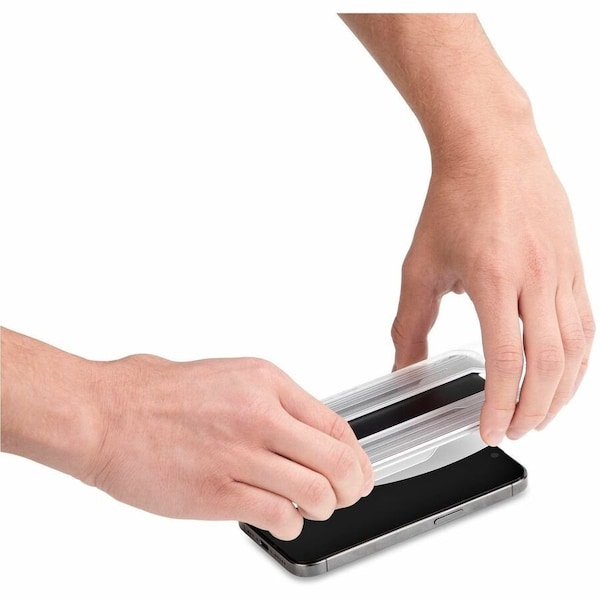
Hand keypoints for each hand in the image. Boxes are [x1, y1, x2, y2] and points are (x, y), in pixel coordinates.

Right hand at [88, 355, 372, 539]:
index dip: (355, 456)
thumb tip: (307, 432)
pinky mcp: (218, 493)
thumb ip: (271, 403)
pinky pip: (278, 516)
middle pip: (336, 462)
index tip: (357, 470)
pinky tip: (282, 518)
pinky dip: (291, 524)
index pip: (336, 424)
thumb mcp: (229, 376)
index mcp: (266, 383)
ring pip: (315, 493)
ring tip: (312, 508)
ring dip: (323, 508)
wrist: (108, 414)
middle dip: (351, 487)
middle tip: (347, 495)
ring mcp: (240, 455)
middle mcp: (260, 416)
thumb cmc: (159, 394)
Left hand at [392, 131, 594, 444]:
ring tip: (541, 414)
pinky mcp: (575, 265)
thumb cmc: (455, 201)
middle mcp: (537, 277)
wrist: (491, 151)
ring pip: (578, 349)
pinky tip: (564, 374)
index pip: (506, 361)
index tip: (490, 429)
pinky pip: (587, 323)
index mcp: (495, 278)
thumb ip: (410, 323)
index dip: (500, 405)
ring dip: (562, 392)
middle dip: (533, 409)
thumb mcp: (420, 267)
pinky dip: (579, 359)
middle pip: (549, 364)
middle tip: (516, 430)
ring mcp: (563, 271)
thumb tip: (404, 366)